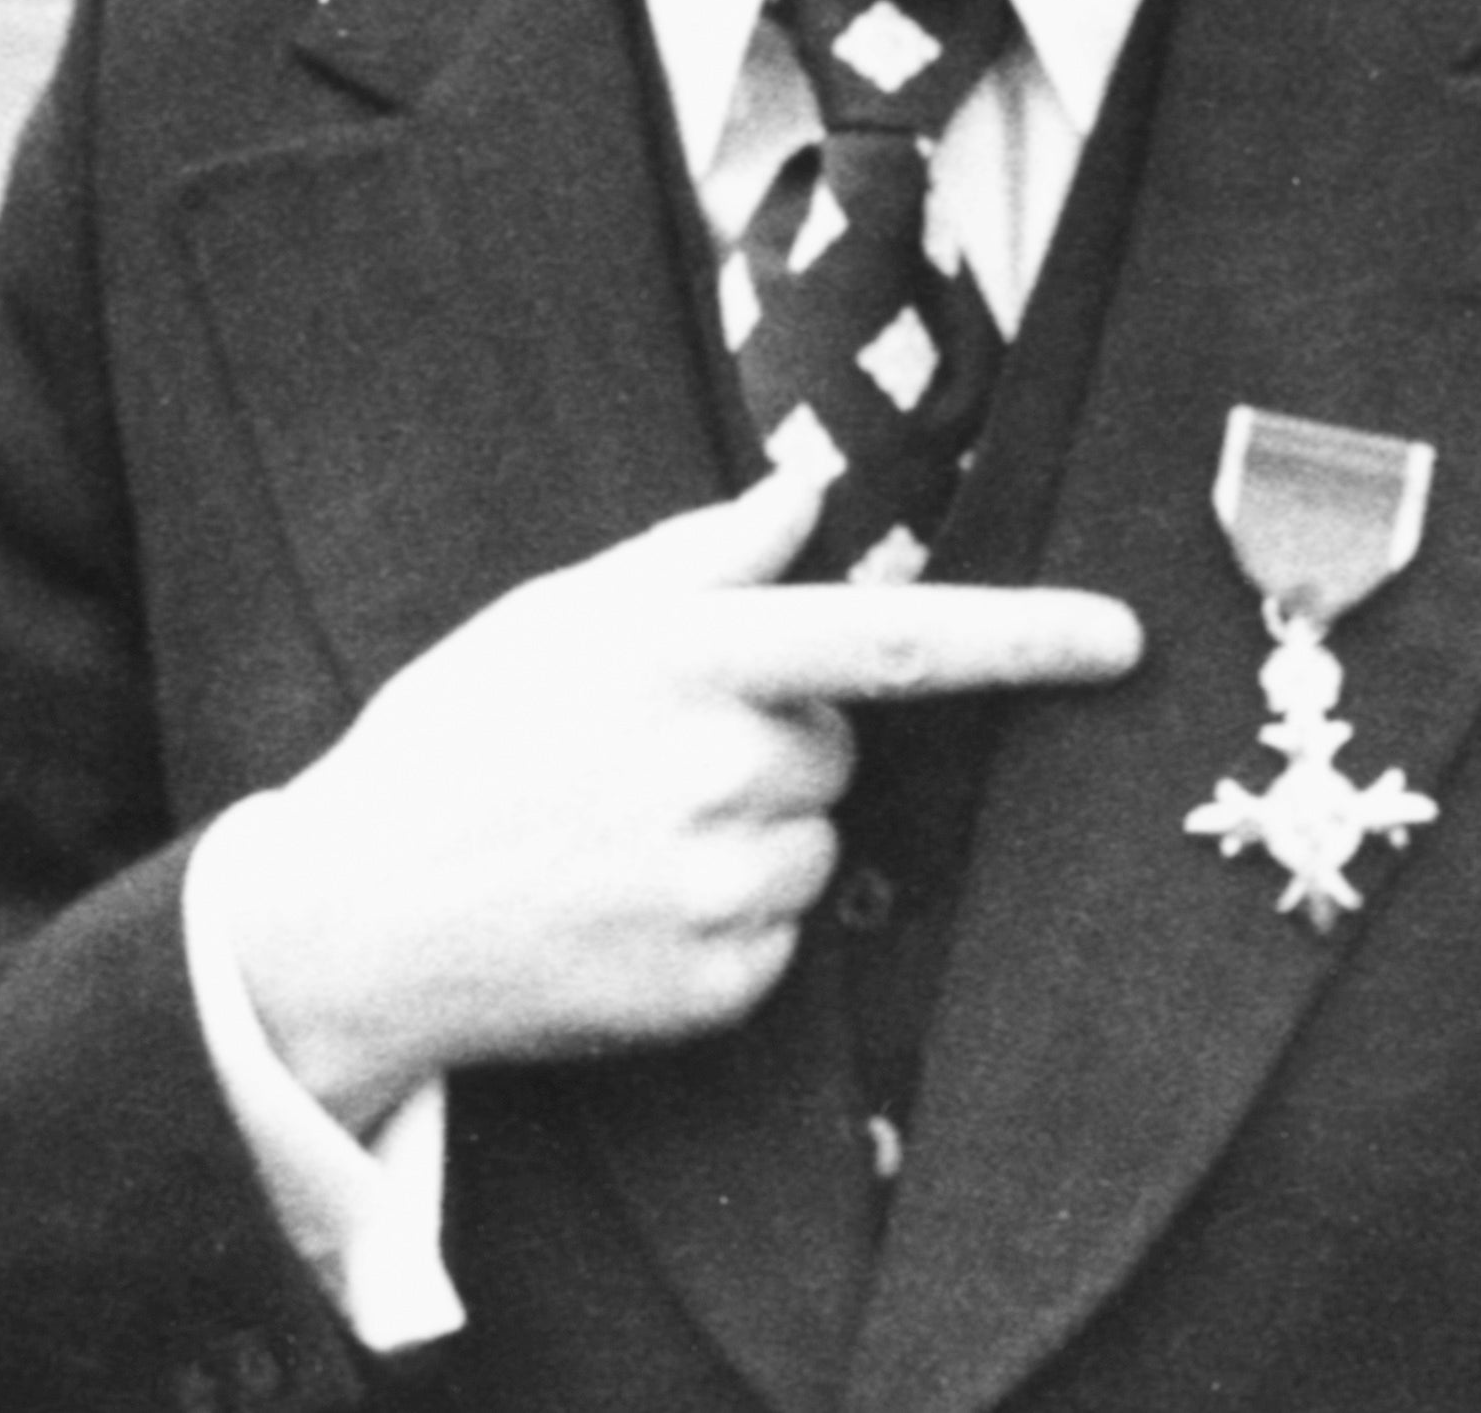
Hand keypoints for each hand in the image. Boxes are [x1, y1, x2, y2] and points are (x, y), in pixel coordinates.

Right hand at [220, 461, 1139, 1127]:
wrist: (358, 919)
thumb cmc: (454, 740)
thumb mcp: (553, 615)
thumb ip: (696, 556)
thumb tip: (806, 492)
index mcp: (686, 657)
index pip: (894, 638)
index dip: (1020, 636)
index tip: (1122, 639)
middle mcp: (719, 769)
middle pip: (838, 742)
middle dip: (774, 736)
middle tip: (645, 753)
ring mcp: (722, 887)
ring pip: (816, 838)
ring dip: (753, 829)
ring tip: (623, 834)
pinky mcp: (719, 987)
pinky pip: (782, 930)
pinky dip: (729, 914)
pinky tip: (625, 902)